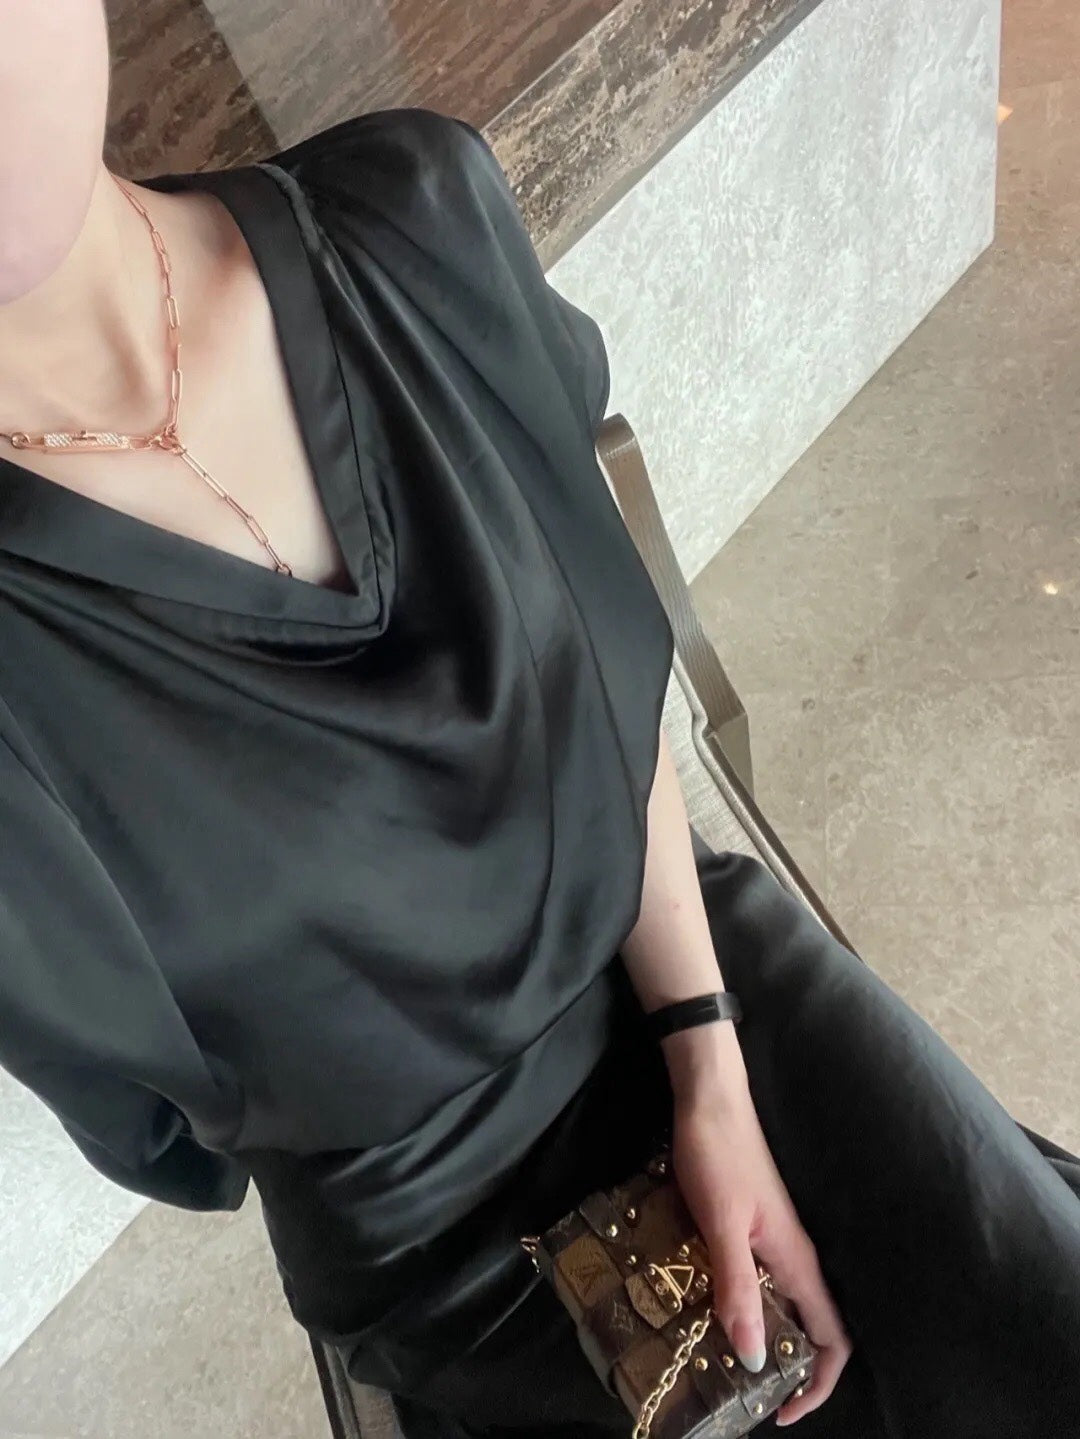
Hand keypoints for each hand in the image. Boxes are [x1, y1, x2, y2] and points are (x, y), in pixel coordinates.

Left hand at [667, 1028, 850, 1426]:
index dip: (818, 1384)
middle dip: (787, 1368)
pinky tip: (701, 1303)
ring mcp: (773, 1235)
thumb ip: (738, 1287)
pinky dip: (741, 1302)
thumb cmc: (715, 1153)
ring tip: (716, 1357)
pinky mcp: (751, 1221)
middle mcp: (794, 1252)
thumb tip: (755, 1357)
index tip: (781, 1412)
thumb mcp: (721, 1224)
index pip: (832, 1338)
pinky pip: (758, 1277)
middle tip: (740, 1391)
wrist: (707, 1095)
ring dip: (762, 1335)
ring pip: (783, 1302)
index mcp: (796, 1259)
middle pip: (810, 1326)